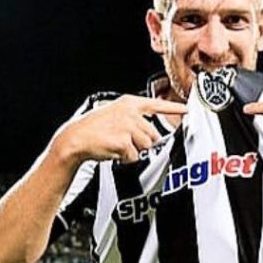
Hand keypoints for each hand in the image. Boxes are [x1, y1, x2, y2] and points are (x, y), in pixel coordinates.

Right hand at [59, 94, 185, 165]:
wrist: (75, 139)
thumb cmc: (94, 129)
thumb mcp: (114, 114)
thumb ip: (134, 119)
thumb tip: (150, 134)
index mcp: (129, 103)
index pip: (157, 104)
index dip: (174, 107)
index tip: (187, 109)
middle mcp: (130, 112)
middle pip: (152, 135)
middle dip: (141, 143)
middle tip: (123, 142)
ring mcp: (127, 126)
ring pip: (145, 146)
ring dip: (133, 151)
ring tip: (117, 146)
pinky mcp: (124, 141)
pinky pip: (135, 156)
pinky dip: (125, 159)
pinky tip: (114, 152)